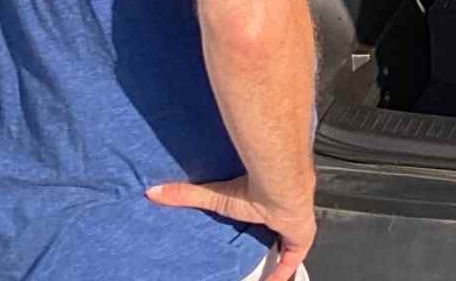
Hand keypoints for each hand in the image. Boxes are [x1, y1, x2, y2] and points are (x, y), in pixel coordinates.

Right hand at [148, 175, 315, 280]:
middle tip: (253, 250)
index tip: (246, 229)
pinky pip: (293, 258)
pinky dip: (283, 271)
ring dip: (276, 253)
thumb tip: (153, 192)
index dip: (255, 221)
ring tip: (263, 269)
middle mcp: (283, 209)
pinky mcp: (302, 236)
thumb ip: (186, 195)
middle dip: (267, 237)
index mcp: (265, 197)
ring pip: (286, 242)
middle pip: (274, 228)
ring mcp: (294, 222)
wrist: (282, 184)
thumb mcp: (215, 196)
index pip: (260, 212)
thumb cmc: (252, 186)